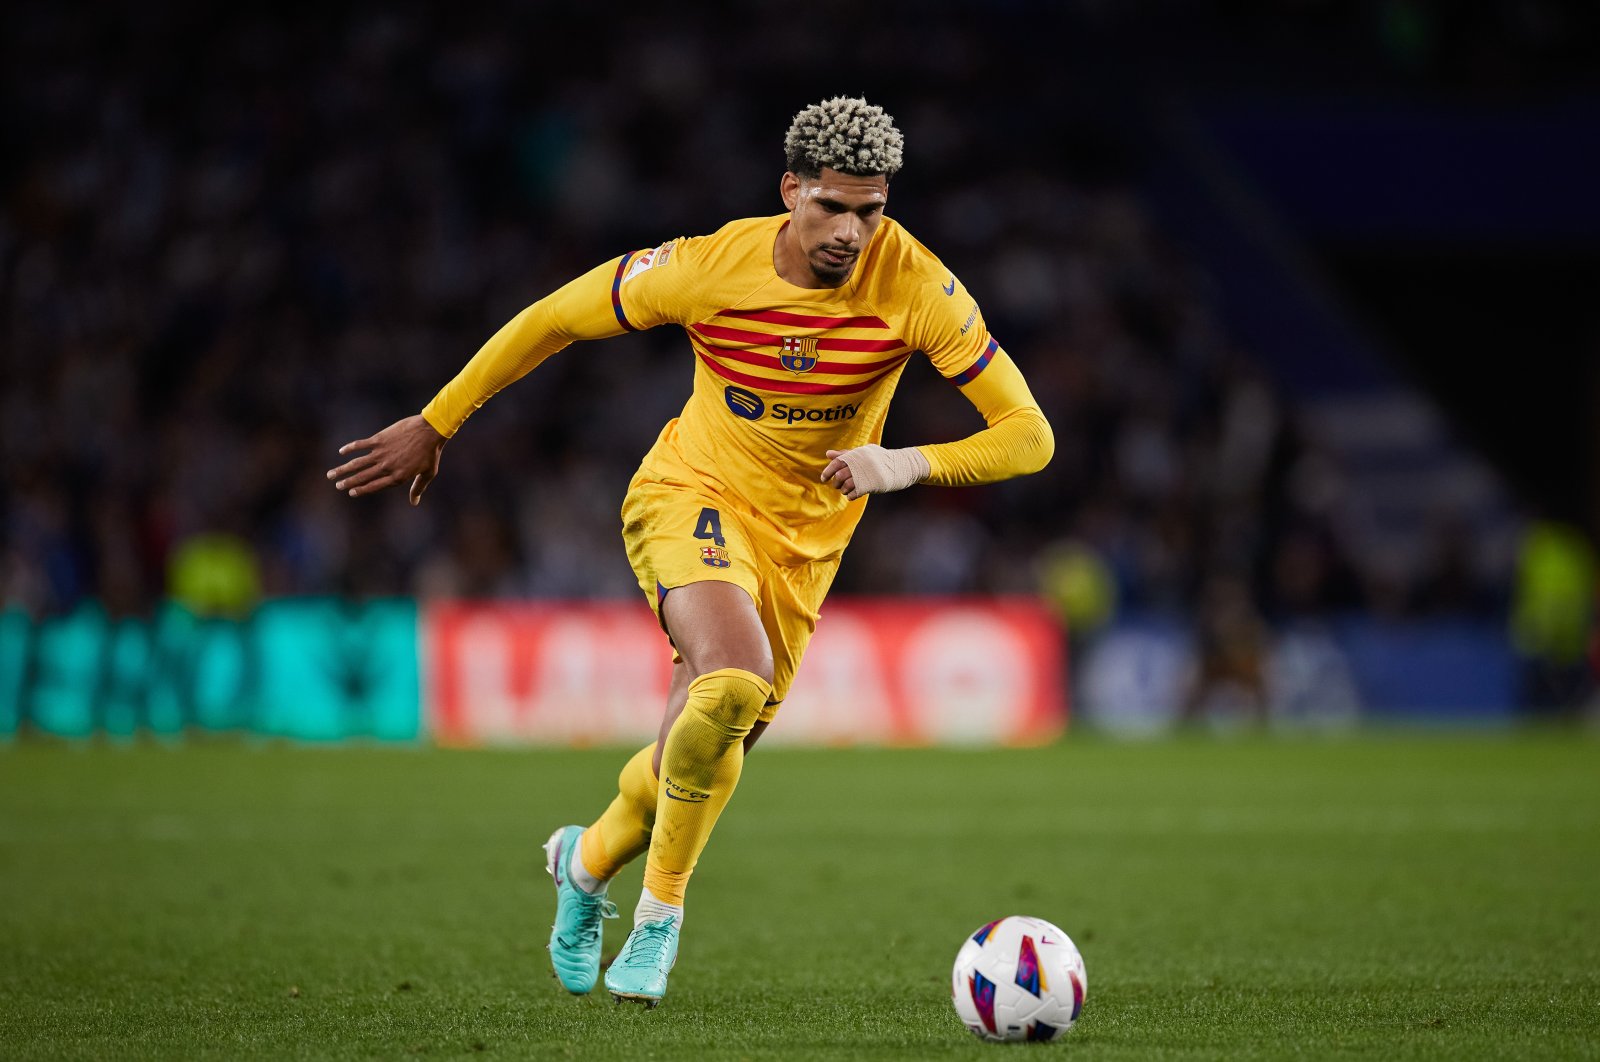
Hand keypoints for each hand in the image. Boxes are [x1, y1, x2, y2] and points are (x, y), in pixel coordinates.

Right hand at [326, 414, 446, 505]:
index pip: (375, 486)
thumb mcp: (428, 474)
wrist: (429, 431)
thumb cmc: (431, 453)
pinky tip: (341, 451)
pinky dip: (350, 448)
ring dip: (343, 469)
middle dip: (348, 482)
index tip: (352, 493)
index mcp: (397, 477)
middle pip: (362, 477)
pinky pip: (360, 445)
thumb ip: (418, 488)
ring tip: (331, 474)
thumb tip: (414, 502)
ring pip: (357, 463)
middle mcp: (386, 467)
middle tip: (337, 486)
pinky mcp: (379, 440)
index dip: (362, 490)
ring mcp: (381, 453)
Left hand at [820, 444, 930, 499]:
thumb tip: (828, 454)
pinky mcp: (870, 485)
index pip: (837, 462)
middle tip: (838, 485)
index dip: (827, 471)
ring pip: (845, 486)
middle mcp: (859, 464)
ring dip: (844, 490)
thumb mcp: (865, 452)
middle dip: (836, 483)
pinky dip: (850, 496)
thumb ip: (847, 454)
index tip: (824, 478)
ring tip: (847, 490)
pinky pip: (853, 494)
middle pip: (839, 476)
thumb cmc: (881, 459)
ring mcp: (865, 475)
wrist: (900, 466)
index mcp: (857, 454)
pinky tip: (853, 495)